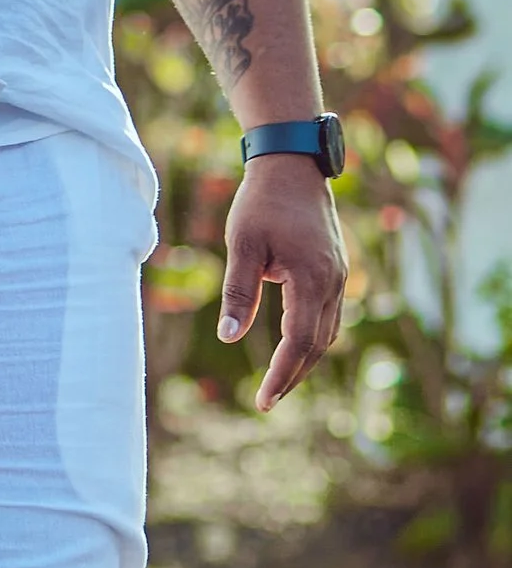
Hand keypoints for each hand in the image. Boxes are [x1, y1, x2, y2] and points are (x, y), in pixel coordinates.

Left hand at [218, 152, 347, 410]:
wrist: (293, 166)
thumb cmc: (261, 203)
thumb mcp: (242, 245)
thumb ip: (237, 292)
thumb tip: (227, 336)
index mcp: (312, 279)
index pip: (299, 343)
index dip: (281, 375)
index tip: (262, 401)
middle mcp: (334, 282)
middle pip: (317, 345)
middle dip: (293, 376)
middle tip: (267, 400)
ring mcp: (340, 276)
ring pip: (327, 333)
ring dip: (305, 361)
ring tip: (279, 382)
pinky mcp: (336, 270)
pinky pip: (329, 316)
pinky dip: (313, 338)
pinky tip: (295, 348)